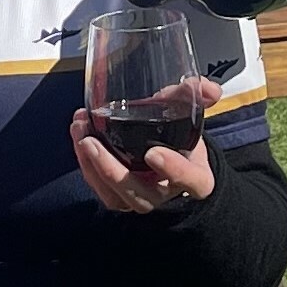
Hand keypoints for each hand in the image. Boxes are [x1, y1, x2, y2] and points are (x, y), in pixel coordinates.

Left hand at [70, 81, 219, 210]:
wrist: (172, 157)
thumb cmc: (180, 137)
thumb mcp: (190, 115)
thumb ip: (197, 98)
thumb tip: (207, 87)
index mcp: (195, 177)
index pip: (189, 179)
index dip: (173, 169)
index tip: (153, 153)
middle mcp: (167, 194)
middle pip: (141, 195)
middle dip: (112, 171)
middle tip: (91, 141)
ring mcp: (142, 198)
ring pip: (116, 196)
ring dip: (92, 166)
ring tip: (79, 130)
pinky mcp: (121, 197)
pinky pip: (101, 190)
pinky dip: (86, 165)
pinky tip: (79, 135)